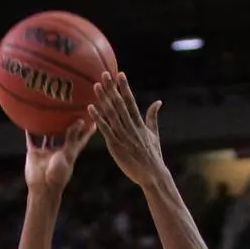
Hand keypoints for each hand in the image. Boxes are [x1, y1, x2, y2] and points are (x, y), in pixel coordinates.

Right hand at [24, 120, 96, 194]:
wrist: (43, 187)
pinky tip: (28, 122)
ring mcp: (47, 152)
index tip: (93, 120)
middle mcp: (59, 151)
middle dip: (67, 124)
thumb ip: (72, 137)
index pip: (81, 139)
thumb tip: (81, 121)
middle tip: (70, 110)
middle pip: (64, 135)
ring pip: (48, 136)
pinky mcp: (35, 153)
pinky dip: (30, 132)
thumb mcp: (68, 153)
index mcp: (71, 152)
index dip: (87, 130)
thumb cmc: (58, 173)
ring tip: (49, 113)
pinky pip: (32, 140)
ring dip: (48, 126)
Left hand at [86, 72, 165, 186]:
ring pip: (111, 114)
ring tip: (96, 86)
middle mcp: (131, 127)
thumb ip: (152, 117)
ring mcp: (123, 136)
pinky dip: (98, 118)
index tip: (120, 74)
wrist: (152, 175)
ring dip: (103, 99)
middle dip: (112, 88)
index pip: (131, 101)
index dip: (125, 87)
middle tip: (104, 74)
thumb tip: (158, 102)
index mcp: (140, 123)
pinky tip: (91, 108)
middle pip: (119, 104)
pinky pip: (105, 129)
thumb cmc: (153, 156)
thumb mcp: (154, 134)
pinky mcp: (115, 146)